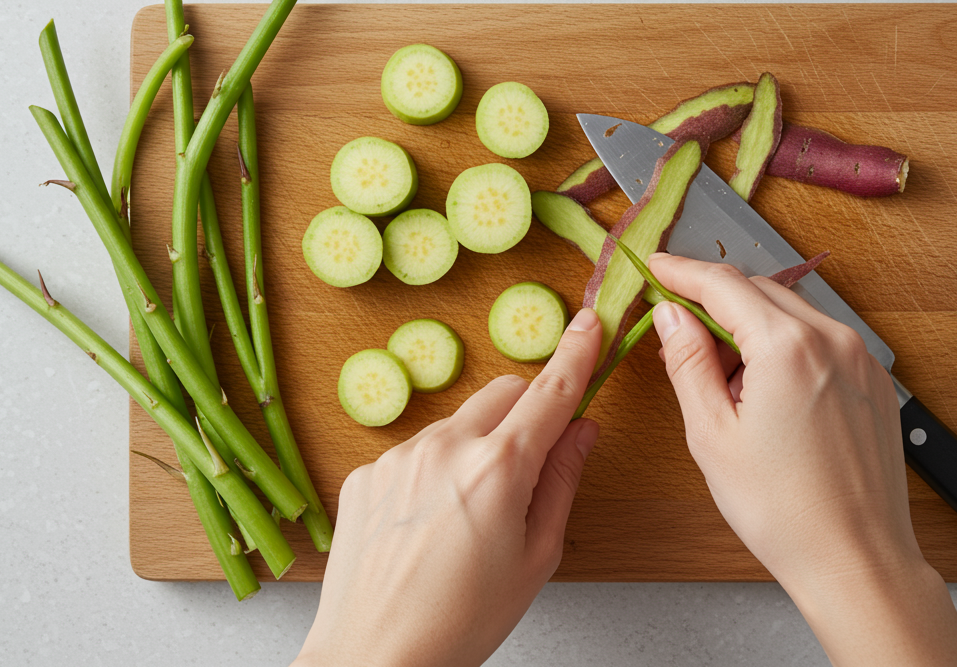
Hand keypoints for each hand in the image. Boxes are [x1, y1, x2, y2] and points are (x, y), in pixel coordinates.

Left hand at [293, 309, 602, 666]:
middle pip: (503, 392)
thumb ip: (561, 482)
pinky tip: (429, 525)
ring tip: (469, 518)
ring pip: (458, 424)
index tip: (590, 324)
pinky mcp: (365, 472)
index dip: (576, 354)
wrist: (374, 657)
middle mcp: (444, 447)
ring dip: (477, 446)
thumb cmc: (460, 622)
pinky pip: (416, 451)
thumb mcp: (536, 557)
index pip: (550, 392)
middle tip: (533, 461)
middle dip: (526, 410)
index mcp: (498, 468)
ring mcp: (398, 456)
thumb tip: (581, 431)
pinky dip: (434, 471)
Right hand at [648, 254, 956, 666]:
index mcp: (788, 347)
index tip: (655, 267)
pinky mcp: (875, 382)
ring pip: (792, 314)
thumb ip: (687, 362)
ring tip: (724, 384)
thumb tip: (670, 315)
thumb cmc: (785, 511)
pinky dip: (786, 349)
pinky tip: (766, 396)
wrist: (855, 558)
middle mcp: (833, 340)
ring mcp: (861, 359)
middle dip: (714, 302)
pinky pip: (822, 342)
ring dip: (751, 329)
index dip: (681, 271)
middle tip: (677, 334)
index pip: (723, 283)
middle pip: (760, 291)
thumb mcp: (712, 435)